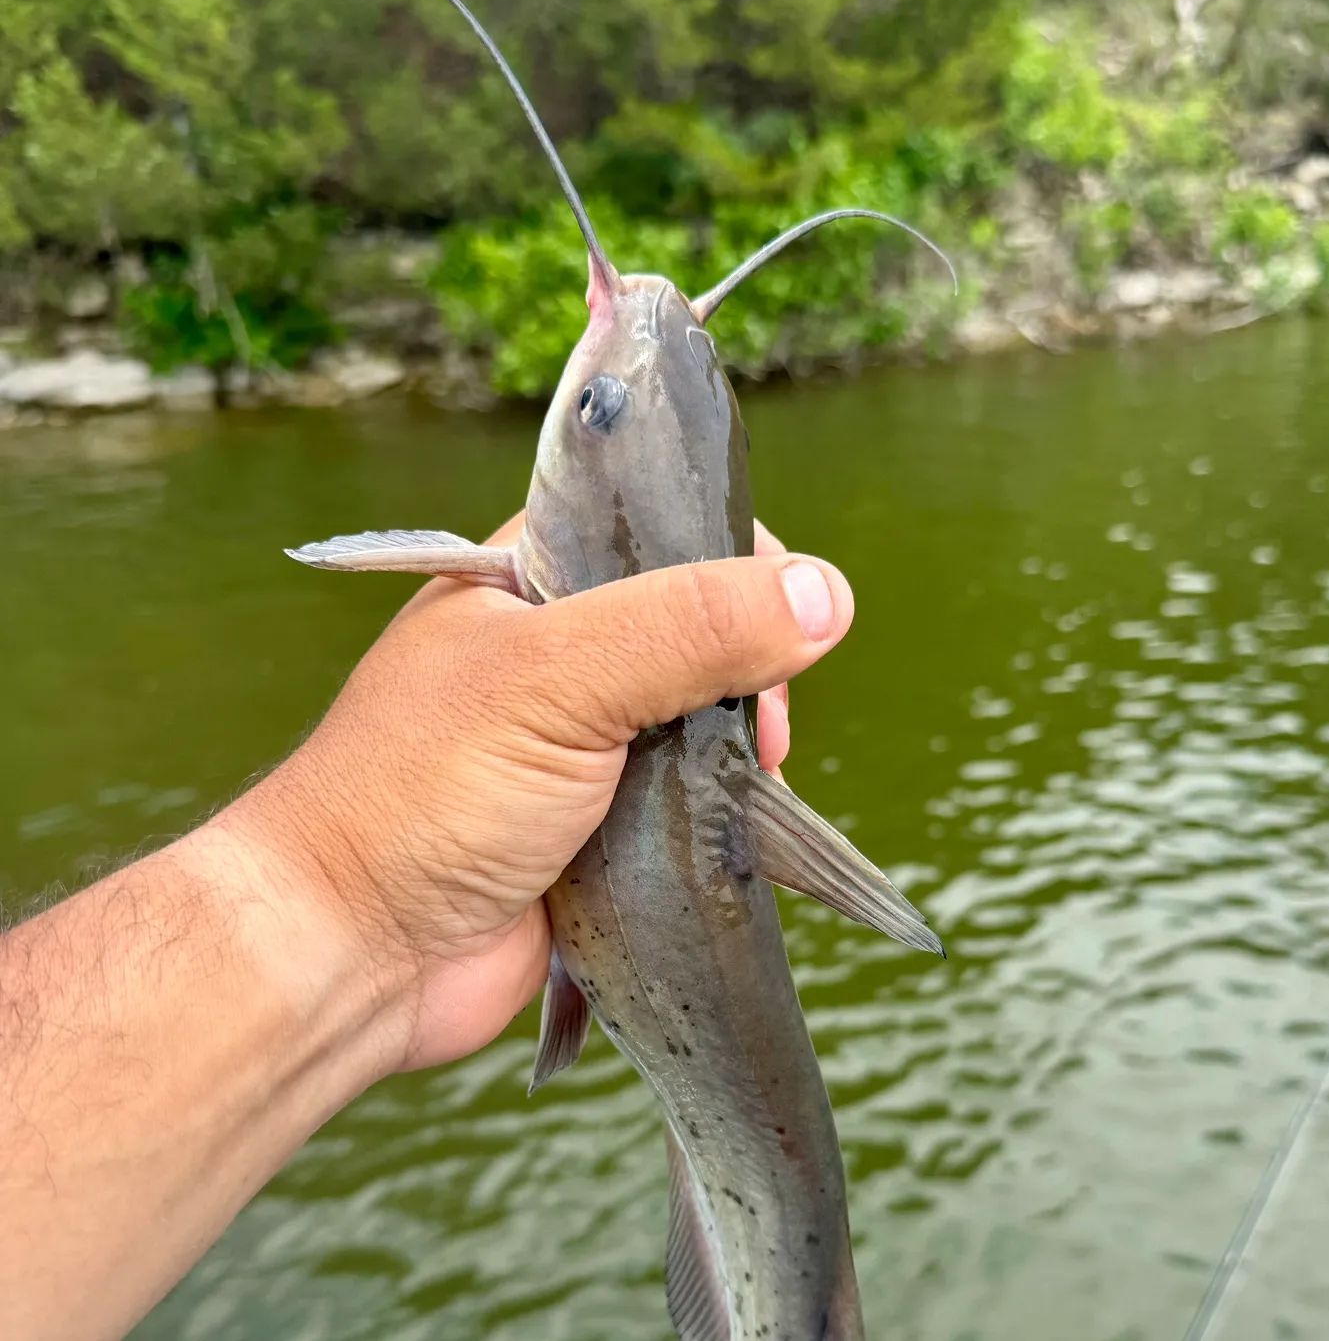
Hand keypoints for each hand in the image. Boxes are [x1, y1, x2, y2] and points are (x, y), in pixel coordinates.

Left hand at [224, 514, 849, 1071]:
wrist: (354, 956)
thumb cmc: (427, 792)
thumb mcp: (560, 678)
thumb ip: (690, 626)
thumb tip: (826, 595)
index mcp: (530, 578)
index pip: (655, 520)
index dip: (731, 553)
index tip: (776, 612)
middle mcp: (559, 648)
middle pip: (699, 621)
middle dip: (747, 664)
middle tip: (756, 723)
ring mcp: (581, 739)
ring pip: (702, 713)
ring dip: (740, 743)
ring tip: (751, 777)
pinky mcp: (601, 821)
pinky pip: (691, 794)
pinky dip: (724, 806)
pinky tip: (740, 822)